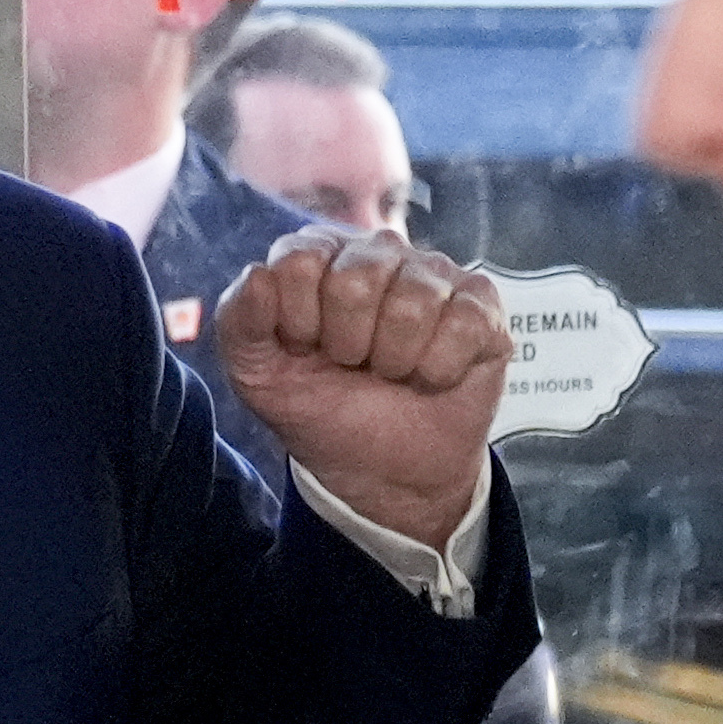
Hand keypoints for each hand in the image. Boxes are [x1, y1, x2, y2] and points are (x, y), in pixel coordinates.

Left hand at [213, 223, 512, 556]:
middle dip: (348, 345)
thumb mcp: (257, 375)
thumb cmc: (321, 409)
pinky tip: (430, 377)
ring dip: (395, 361)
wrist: (381, 471)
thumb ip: (239, 321)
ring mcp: (435, 275)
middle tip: (354, 366)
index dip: (299, 320)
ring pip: (413, 303)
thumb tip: (260, 275)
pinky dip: (439, 369)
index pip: (300, 260)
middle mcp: (379, 252)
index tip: (306, 350)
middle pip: (357, 279)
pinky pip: (464, 324)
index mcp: (319, 255)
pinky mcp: (482, 305)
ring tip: (391, 373)